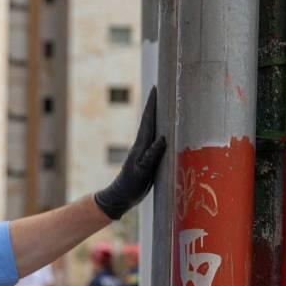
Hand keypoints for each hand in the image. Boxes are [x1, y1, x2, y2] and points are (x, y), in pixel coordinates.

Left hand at [94, 86, 166, 219]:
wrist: (120, 197)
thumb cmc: (130, 185)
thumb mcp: (142, 172)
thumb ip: (151, 156)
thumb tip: (163, 138)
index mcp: (141, 146)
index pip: (148, 120)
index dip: (152, 104)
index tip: (156, 88)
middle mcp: (142, 145)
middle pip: (150, 120)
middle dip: (155, 105)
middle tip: (161, 89)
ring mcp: (143, 151)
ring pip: (153, 129)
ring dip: (158, 116)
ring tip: (165, 104)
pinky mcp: (146, 159)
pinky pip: (155, 140)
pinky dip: (160, 131)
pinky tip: (165, 131)